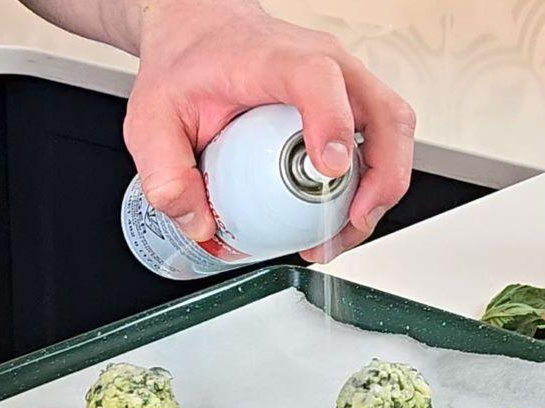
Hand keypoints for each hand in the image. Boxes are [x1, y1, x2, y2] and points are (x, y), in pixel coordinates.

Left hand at [123, 0, 415, 261]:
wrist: (201, 37)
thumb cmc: (187, 66)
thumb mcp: (151, 120)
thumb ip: (164, 175)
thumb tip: (199, 226)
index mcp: (275, 60)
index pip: (319, 80)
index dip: (332, 124)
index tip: (328, 170)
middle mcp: (326, 65)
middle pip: (384, 115)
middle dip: (380, 179)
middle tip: (347, 224)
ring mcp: (346, 83)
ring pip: (393, 133)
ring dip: (381, 190)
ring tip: (341, 233)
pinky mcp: (352, 103)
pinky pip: (381, 144)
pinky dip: (372, 185)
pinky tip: (341, 217)